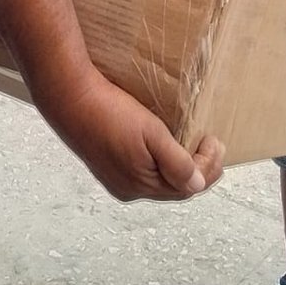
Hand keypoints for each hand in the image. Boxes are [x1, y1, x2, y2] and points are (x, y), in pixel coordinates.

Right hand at [50, 70, 224, 201]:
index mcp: (139, 185)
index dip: (207, 168)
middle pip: (172, 185)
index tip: (216, 143)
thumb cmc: (108, 113)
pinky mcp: (108, 161)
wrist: (70, 97)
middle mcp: (128, 187)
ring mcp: (116, 176)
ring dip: (179, 164)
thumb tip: (198, 185)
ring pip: (158, 177)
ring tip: (192, 145)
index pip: (186, 187)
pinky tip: (163, 145)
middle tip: (212, 147)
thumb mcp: (151, 134)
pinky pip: (143, 168)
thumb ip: (177, 163)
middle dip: (197, 168)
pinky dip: (161, 160)